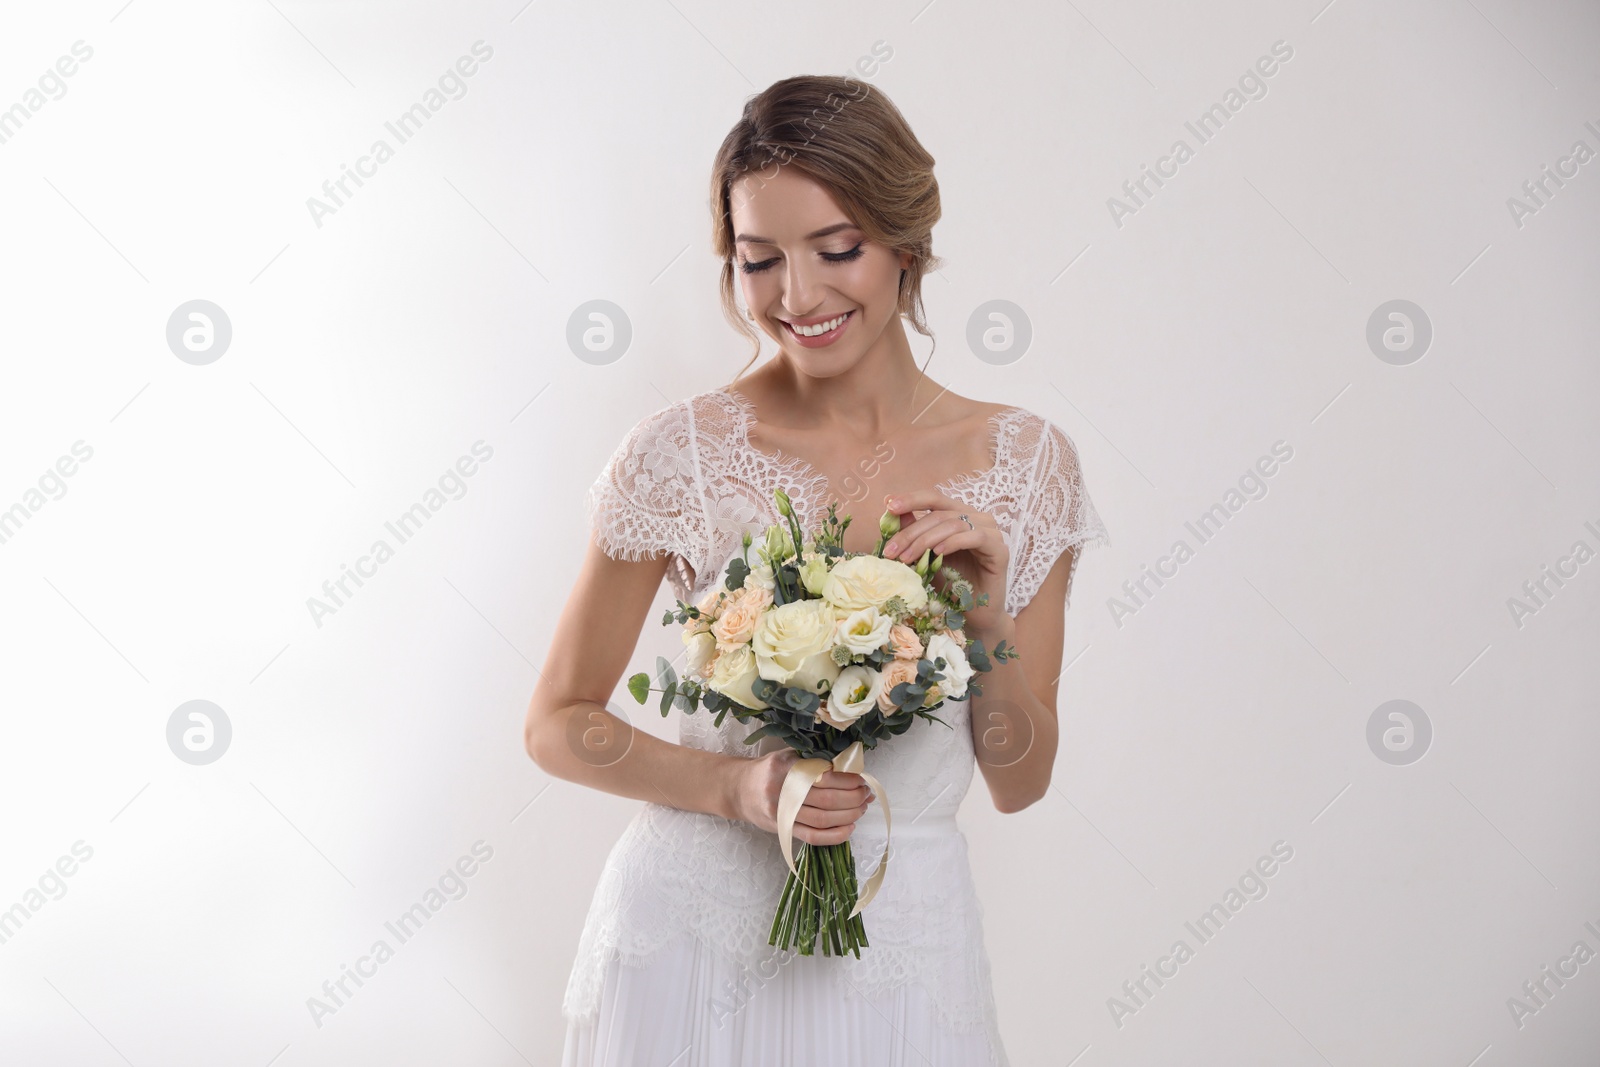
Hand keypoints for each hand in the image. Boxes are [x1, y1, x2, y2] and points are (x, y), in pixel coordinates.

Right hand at [732, 749, 874, 845]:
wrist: (739, 790)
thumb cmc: (768, 770)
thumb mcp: (788, 756)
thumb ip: (814, 761)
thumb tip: (850, 769)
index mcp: (785, 768)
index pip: (824, 776)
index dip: (849, 780)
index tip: (862, 779)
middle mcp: (782, 791)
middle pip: (827, 800)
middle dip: (854, 798)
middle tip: (866, 795)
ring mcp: (782, 814)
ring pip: (823, 820)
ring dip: (849, 815)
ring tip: (861, 809)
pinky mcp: (783, 830)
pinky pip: (813, 837)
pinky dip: (835, 835)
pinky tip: (849, 828)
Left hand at [882, 490, 1009, 626]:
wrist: (975, 613)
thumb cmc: (952, 584)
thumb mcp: (926, 556)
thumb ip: (915, 533)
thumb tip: (894, 512)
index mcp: (960, 514)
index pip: (934, 498)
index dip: (911, 499)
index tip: (888, 505)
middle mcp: (977, 518)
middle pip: (939, 514)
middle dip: (911, 532)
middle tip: (891, 550)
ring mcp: (991, 531)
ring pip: (954, 524)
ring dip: (925, 540)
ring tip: (907, 558)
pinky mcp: (999, 549)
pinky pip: (975, 537)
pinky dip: (953, 543)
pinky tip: (937, 553)